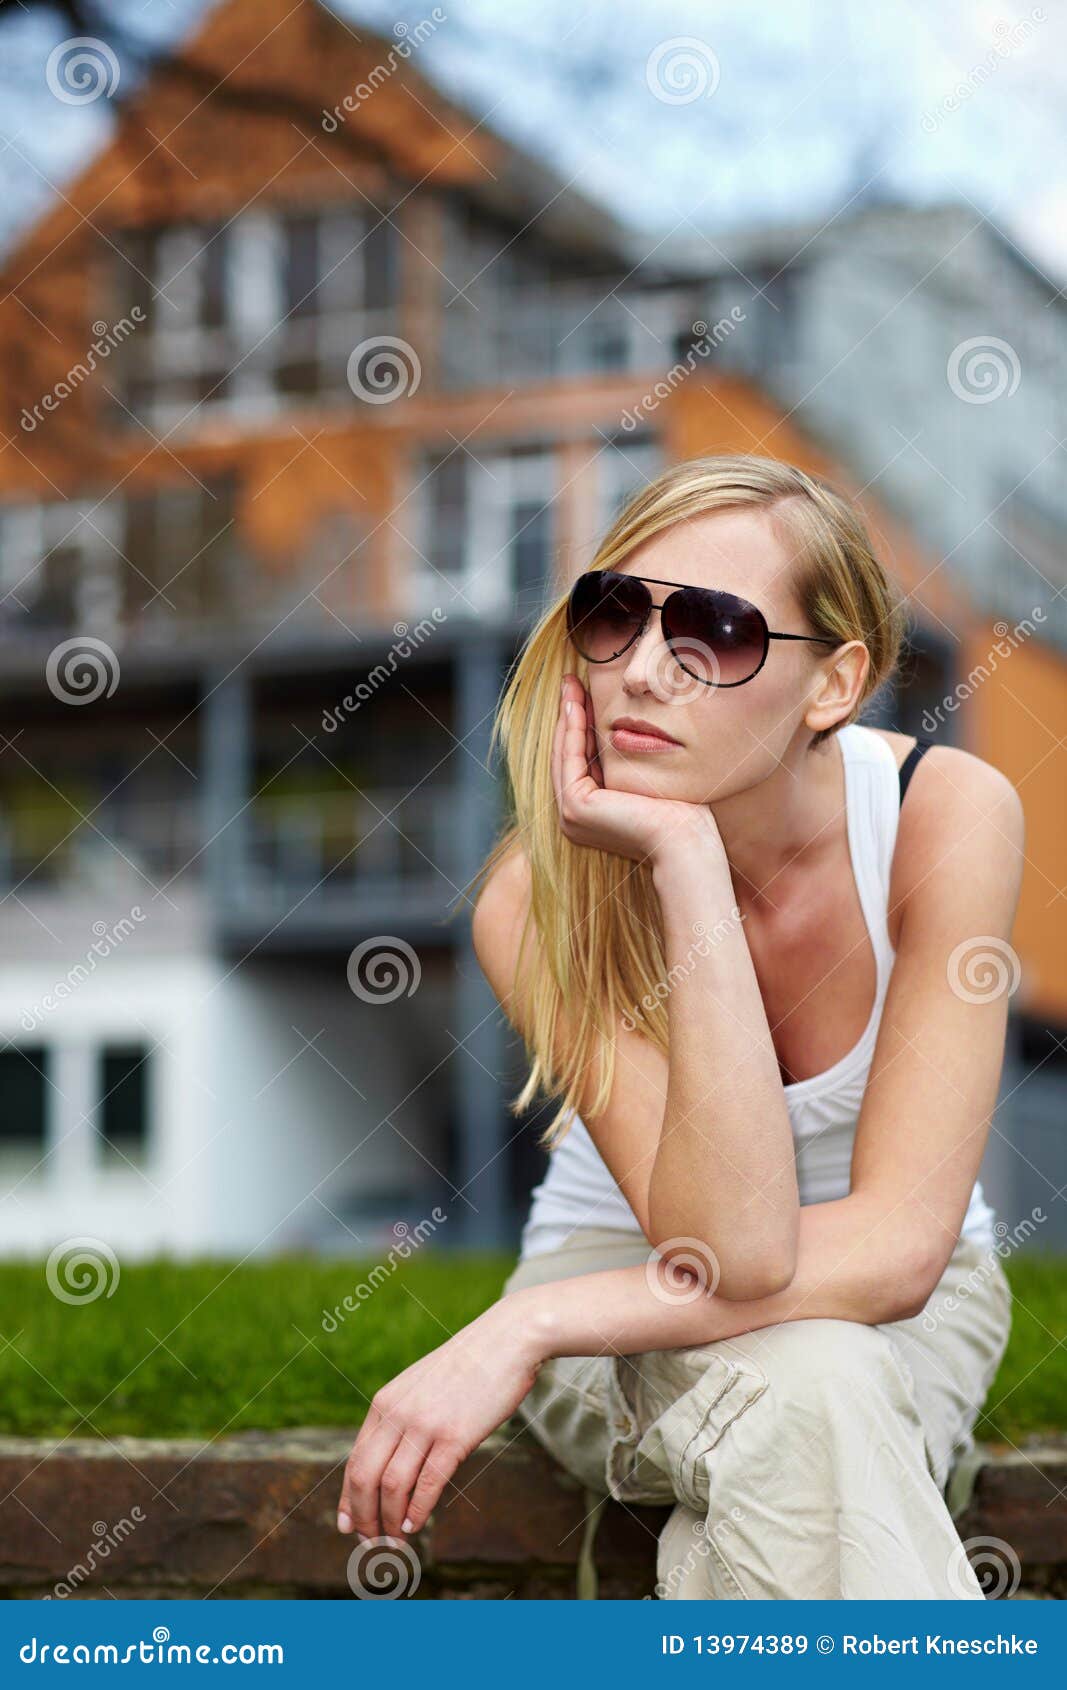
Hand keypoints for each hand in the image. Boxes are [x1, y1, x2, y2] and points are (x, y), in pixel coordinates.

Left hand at [336, 1300, 541, 1541]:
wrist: (507, 1339)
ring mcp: (425, 1424)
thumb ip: (404, 1416)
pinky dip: (418, 1511)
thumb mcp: (422, 1385)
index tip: (349, 1525)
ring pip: (392, 1486)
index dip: (349, 1498)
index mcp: (386, 1401)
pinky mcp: (455, 1436)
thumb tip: (394, 1460)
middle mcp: (398, 1413)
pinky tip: (416, 1526)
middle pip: (364, 1477)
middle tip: (372, 1544)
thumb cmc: (469, 1365)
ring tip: (396, 1543)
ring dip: (390, 1522)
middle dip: (364, 1517)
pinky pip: (427, 1484)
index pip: (355, 1460)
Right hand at [553, 674, 722, 866]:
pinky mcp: (575, 807)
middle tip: (570, 681)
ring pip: (565, 754)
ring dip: (567, 716)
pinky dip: (572, 728)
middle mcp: (574, 818)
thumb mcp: (646, 779)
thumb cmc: (681, 814)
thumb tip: (629, 729)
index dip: (582, 725)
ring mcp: (571, 815)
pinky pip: (570, 758)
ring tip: (570, 684)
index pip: (582, 761)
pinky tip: (576, 702)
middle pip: (568, 755)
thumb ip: (629, 762)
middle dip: (570, 715)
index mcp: (590, 815)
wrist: (686, 842)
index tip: (585, 692)